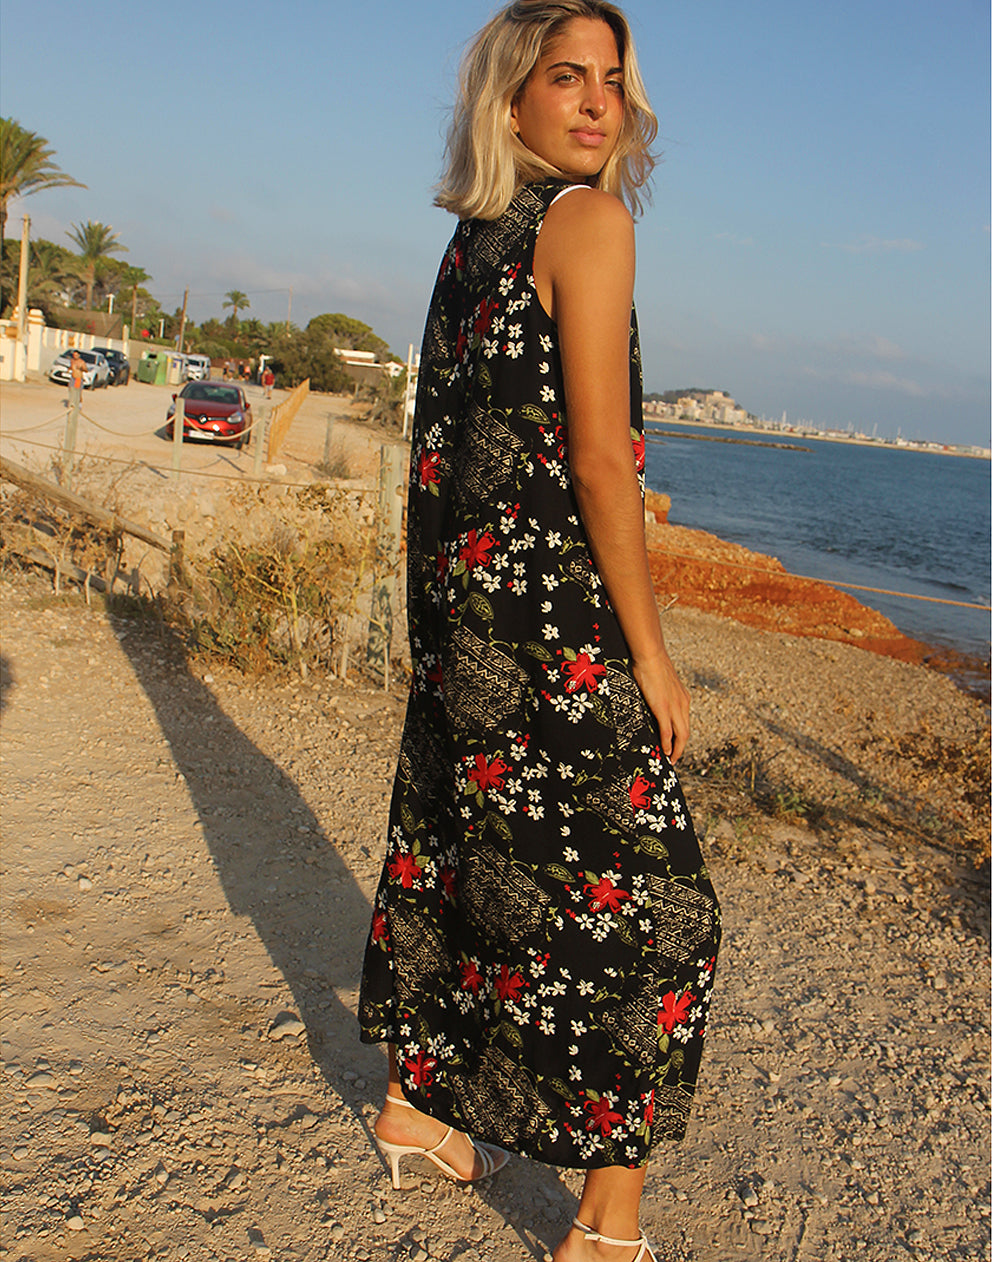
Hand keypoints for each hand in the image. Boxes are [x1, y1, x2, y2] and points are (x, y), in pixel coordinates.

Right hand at [632, 649, 689, 763]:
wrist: (651, 656)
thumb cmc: (652, 665)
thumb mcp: (661, 683)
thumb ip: (660, 694)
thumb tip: (653, 700)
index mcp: (683, 698)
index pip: (684, 722)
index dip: (681, 736)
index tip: (676, 745)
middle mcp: (683, 704)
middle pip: (686, 732)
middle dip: (681, 748)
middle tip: (675, 759)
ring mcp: (674, 707)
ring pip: (681, 735)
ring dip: (677, 750)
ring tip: (671, 760)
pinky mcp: (664, 708)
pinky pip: (668, 731)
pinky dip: (667, 743)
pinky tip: (666, 752)